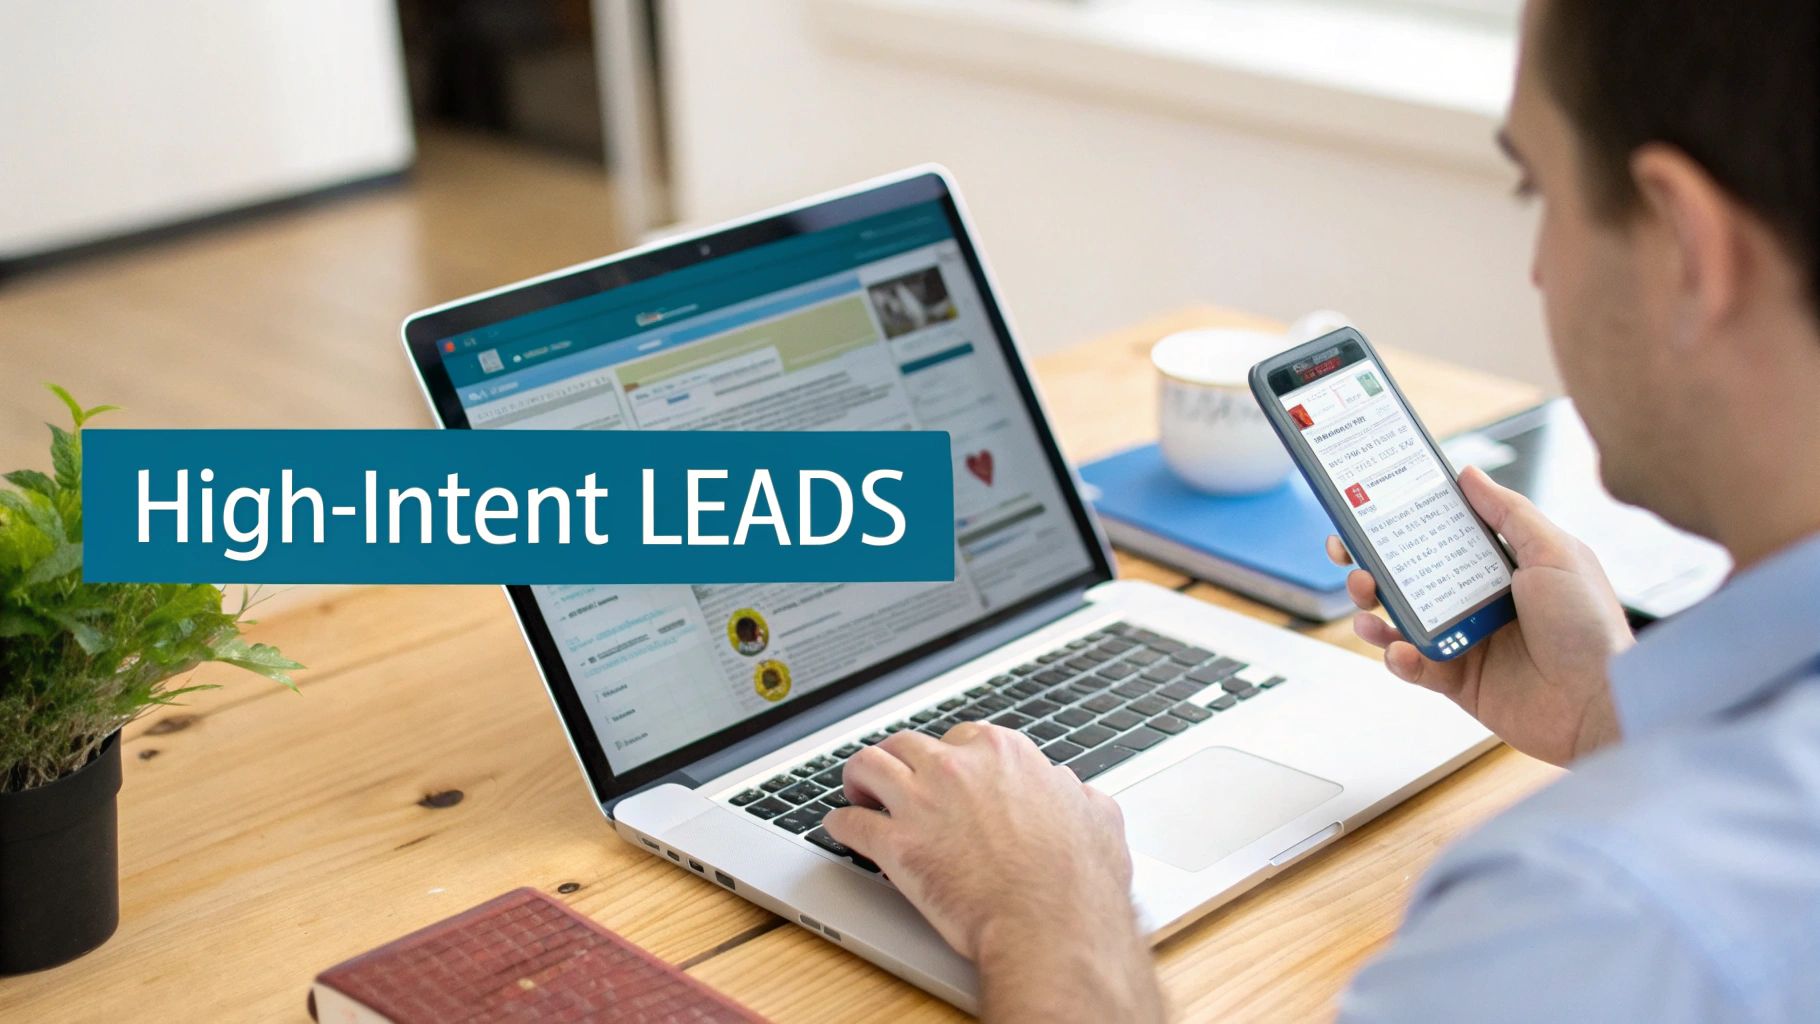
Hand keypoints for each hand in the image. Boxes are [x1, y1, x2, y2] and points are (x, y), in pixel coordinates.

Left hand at [825, 724, 1162, 1021]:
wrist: (1051, 924)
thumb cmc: (1077, 880)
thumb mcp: (1097, 818)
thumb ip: (1078, 796)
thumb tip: (1074, 793)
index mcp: (1003, 754)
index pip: (962, 737)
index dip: (950, 757)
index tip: (944, 773)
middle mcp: (957, 767)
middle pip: (907, 744)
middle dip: (898, 759)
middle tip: (893, 778)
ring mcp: (921, 801)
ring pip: (868, 765)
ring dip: (858, 777)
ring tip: (857, 791)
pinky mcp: (894, 844)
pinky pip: (849, 823)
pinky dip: (840, 825)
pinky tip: (839, 829)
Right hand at [1330, 466, 1631, 765]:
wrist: (1601, 703)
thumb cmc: (1589, 627)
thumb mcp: (1555, 552)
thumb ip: (1508, 512)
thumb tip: (1468, 474)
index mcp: (1498, 565)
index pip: (1438, 535)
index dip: (1401, 522)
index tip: (1367, 508)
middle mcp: (1476, 599)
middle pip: (1407, 575)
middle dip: (1370, 564)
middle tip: (1348, 556)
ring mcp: (1463, 640)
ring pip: (1399, 619)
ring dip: (1372, 609)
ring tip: (1365, 604)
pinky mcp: (1457, 680)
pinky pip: (1412, 665)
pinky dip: (1397, 657)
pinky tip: (1399, 650)